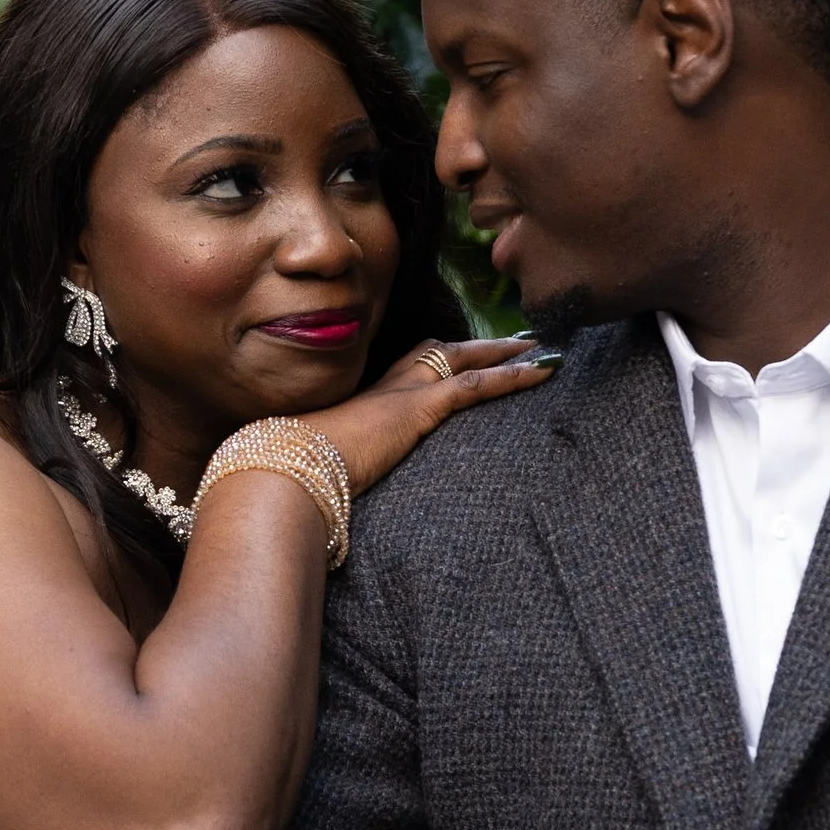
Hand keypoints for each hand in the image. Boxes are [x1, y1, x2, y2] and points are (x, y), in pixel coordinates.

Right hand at [306, 335, 556, 496]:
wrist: (286, 468)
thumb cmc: (299, 475)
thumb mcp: (330, 468)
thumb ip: (349, 470)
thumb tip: (348, 490)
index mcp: (368, 399)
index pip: (412, 366)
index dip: (443, 357)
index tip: (466, 354)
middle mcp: (388, 386)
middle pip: (441, 350)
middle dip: (481, 345)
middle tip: (518, 339)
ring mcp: (404, 392)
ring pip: (464, 358)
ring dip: (505, 352)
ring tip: (543, 348)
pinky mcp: (418, 408)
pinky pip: (475, 384)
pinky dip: (512, 375)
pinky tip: (542, 370)